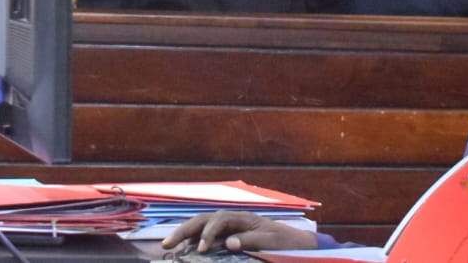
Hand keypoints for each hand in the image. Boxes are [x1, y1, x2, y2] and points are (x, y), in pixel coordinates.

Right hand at [161, 211, 317, 253]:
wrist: (300, 245)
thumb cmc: (288, 243)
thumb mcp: (273, 243)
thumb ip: (251, 241)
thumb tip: (227, 242)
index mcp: (244, 218)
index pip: (219, 220)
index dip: (207, 233)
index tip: (201, 249)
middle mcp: (234, 220)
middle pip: (204, 219)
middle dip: (184, 230)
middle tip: (167, 243)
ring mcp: (231, 228)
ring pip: (202, 225)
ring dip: (185, 234)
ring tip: (168, 245)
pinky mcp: (230, 238)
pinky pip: (208, 236)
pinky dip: (194, 240)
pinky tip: (184, 249)